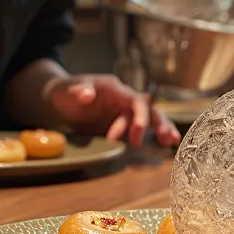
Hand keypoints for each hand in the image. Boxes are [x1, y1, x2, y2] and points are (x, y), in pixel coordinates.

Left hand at [44, 74, 180, 146]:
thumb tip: (87, 94)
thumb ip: (77, 91)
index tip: (138, 132)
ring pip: (150, 118)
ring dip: (162, 128)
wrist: (61, 100)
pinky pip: (142, 129)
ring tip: (171, 141)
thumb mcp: (67, 90)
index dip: (140, 115)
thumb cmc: (64, 92)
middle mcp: (125, 99)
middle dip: (158, 123)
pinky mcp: (123, 124)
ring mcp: (125, 112)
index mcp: (115, 89)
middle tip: (164, 139)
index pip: (134, 100)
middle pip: (148, 109)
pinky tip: (166, 144)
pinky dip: (155, 135)